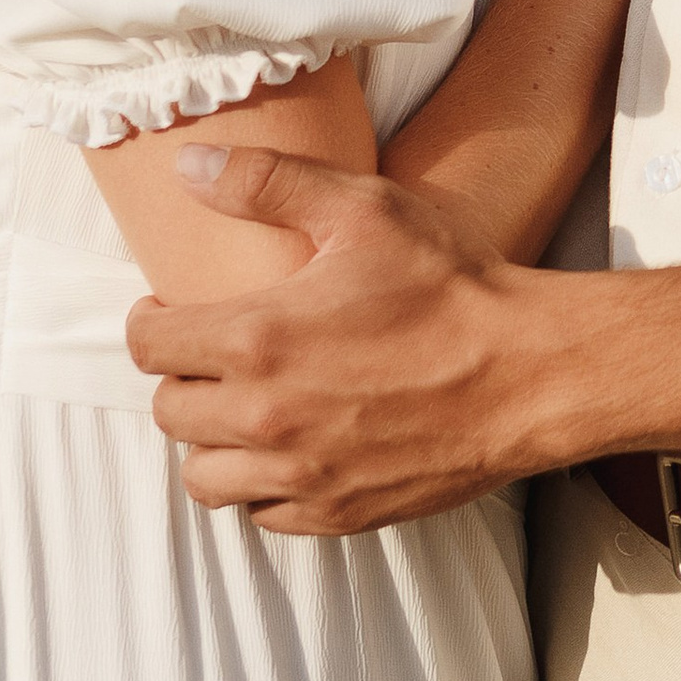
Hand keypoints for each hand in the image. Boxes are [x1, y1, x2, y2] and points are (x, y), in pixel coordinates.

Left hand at [125, 147, 556, 534]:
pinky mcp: (338, 513)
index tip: (170, 310)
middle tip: (215, 354)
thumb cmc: (452, 286)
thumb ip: (266, 182)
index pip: (150, 346)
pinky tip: (289, 449)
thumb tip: (189, 168)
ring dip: (210, 441)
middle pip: (169, 412)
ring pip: (202, 477)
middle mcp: (265, 417)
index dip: (151, 322)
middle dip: (182, 377)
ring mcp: (300, 474)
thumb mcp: (363, 209)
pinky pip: (261, 513)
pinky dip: (260, 484)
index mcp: (258, 339)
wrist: (531, 371)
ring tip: (242, 408)